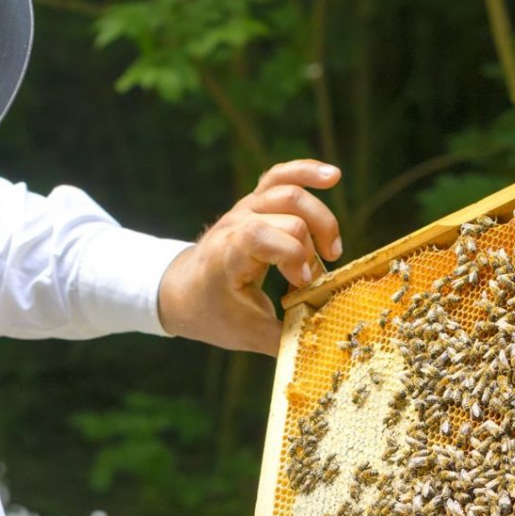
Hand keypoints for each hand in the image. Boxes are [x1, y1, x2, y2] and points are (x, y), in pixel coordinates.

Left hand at [158, 160, 344, 355]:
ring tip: (332, 249)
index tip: (302, 286)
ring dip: (320, 219)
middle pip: (290, 215)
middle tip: (317, 277)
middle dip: (313, 245)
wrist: (181, 291)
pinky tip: (333, 176)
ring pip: (290, 192)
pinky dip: (307, 172)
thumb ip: (285, 338)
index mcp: (229, 252)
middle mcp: (237, 223)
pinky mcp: (254, 203)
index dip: (296, 258)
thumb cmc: (212, 312)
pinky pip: (280, 177)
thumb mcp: (246, 334)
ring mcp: (245, 208)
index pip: (269, 236)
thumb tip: (322, 343)